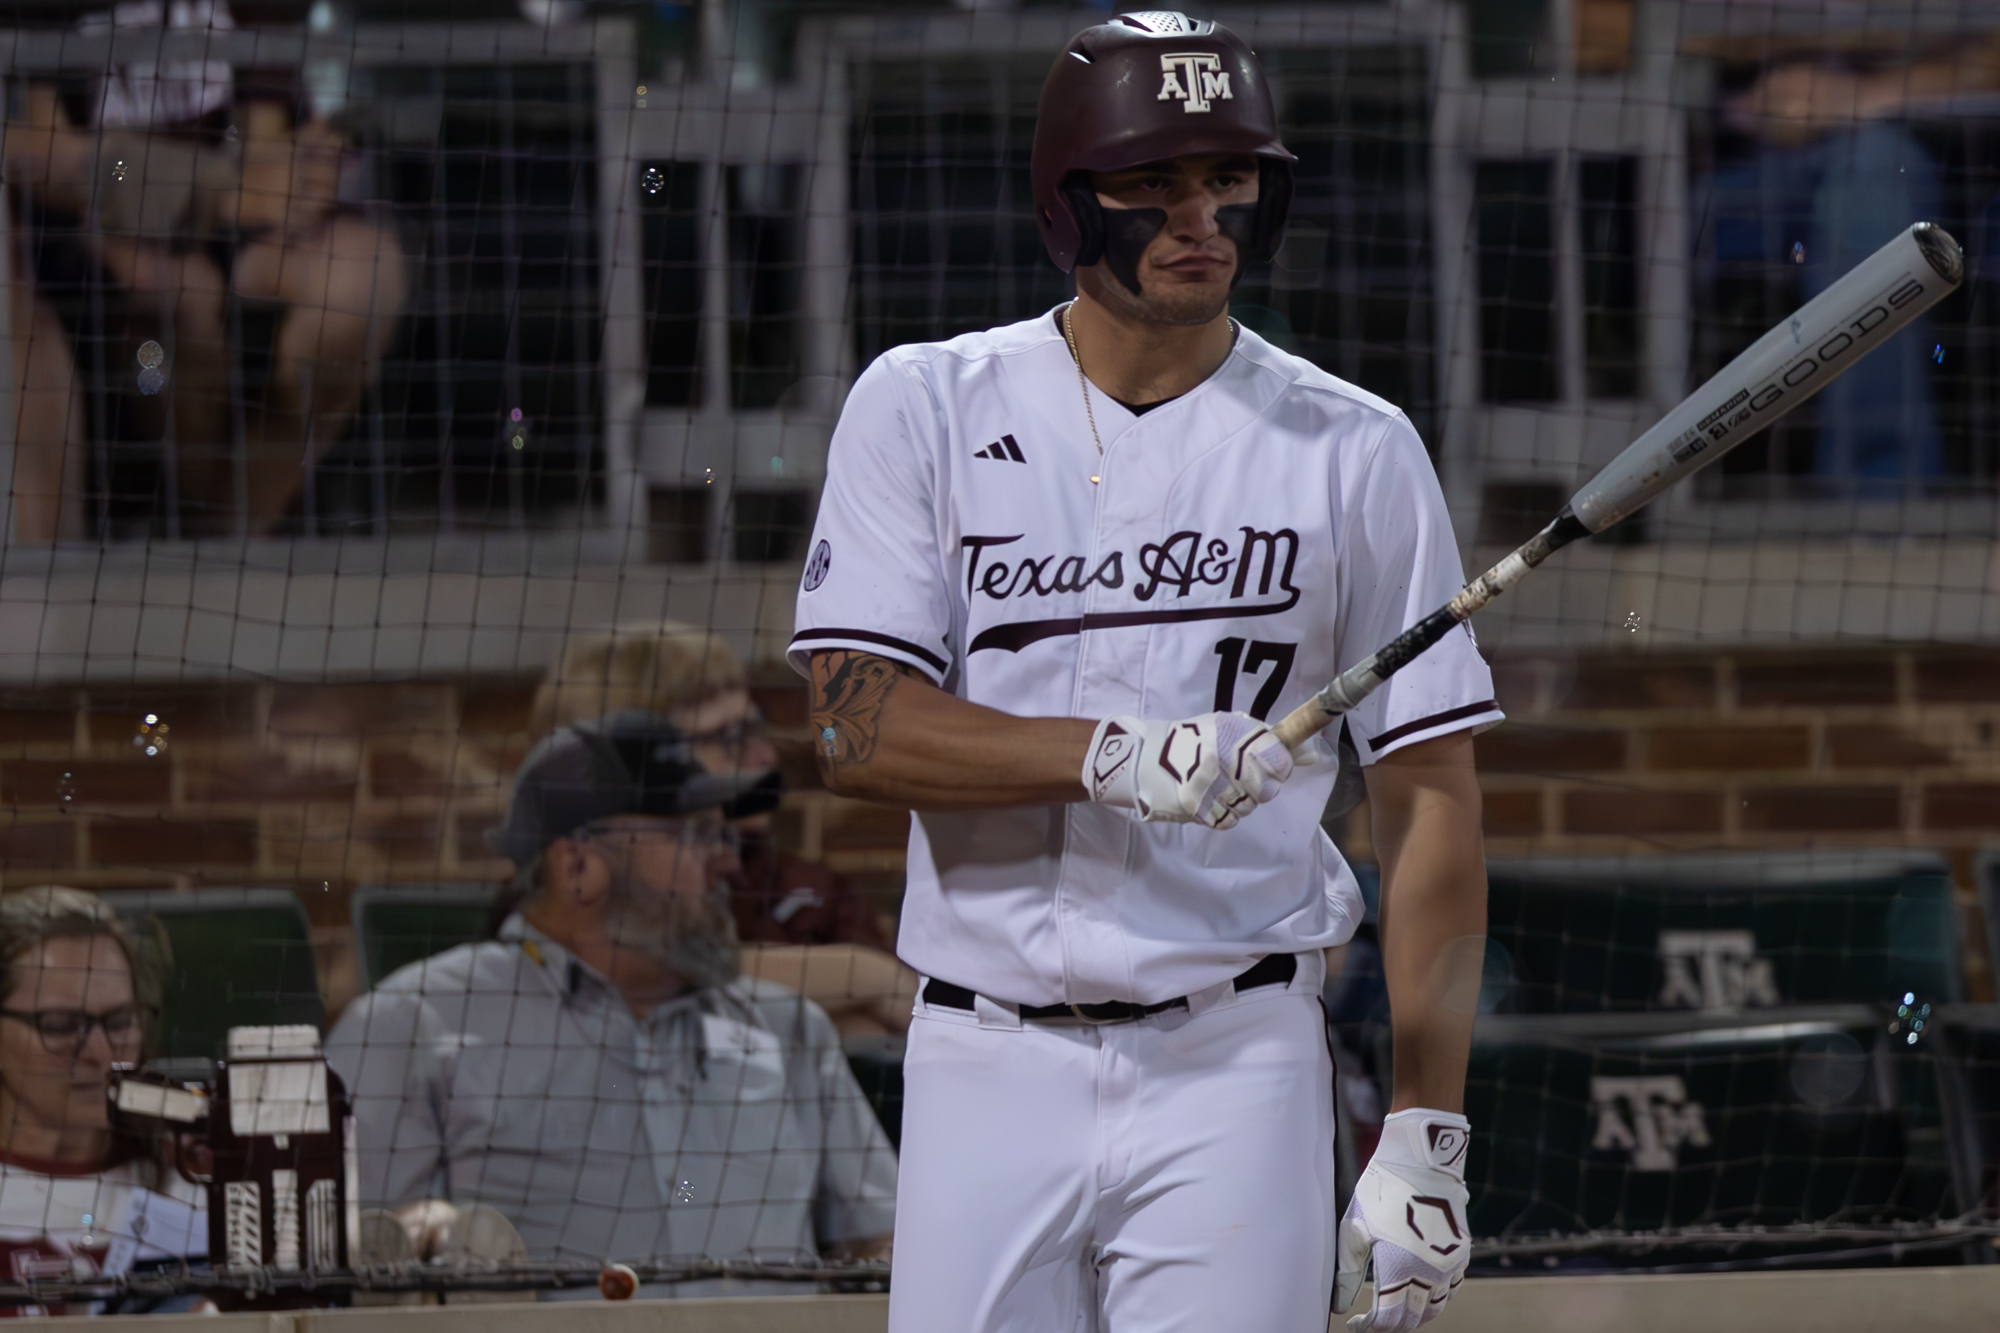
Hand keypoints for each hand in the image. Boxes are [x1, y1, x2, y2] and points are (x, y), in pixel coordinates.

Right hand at [1082, 711, 1296, 827]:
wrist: (1146, 759)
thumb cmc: (1194, 740)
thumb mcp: (1230, 727)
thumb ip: (1269, 740)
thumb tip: (1311, 754)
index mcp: (1233, 733)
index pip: (1280, 760)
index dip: (1278, 766)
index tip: (1270, 765)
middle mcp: (1222, 758)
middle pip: (1267, 790)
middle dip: (1259, 787)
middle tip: (1240, 777)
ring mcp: (1208, 785)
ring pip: (1248, 808)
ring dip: (1239, 801)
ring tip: (1219, 786)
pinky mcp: (1196, 808)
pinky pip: (1228, 821)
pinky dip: (1222, 813)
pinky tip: (1209, 799)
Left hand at [1335, 1109, 1471, 1331]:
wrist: (1421, 1159)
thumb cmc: (1381, 1190)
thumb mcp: (1355, 1228)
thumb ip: (1347, 1272)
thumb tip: (1340, 1306)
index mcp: (1400, 1268)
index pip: (1388, 1318)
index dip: (1370, 1327)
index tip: (1355, 1323)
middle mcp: (1430, 1272)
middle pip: (1413, 1318)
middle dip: (1392, 1324)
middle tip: (1373, 1320)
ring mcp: (1450, 1263)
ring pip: (1436, 1307)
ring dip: (1416, 1314)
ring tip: (1396, 1307)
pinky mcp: (1462, 1251)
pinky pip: (1452, 1288)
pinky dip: (1437, 1297)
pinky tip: (1421, 1290)